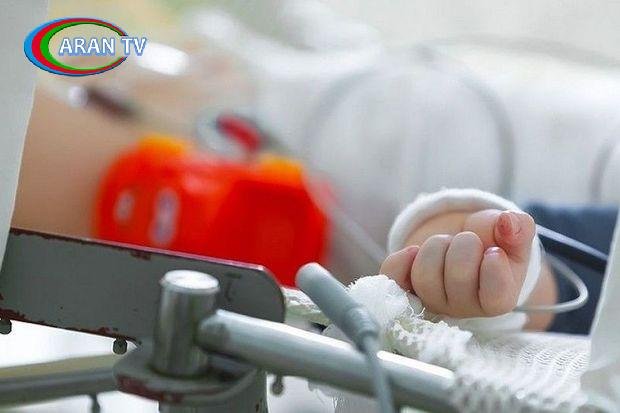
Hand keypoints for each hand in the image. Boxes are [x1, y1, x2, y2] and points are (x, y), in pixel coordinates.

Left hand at [380, 209, 535, 317]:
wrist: (463, 246)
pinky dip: (400, 261)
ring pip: (425, 276)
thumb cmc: (492, 243)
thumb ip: (518, 228)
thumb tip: (507, 222)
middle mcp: (463, 308)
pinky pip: (393, 280)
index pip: (496, 293)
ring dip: (436, 247)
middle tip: (468, 242)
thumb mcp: (511, 235)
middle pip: (458, 277)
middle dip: (463, 245)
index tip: (494, 251)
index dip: (493, 266)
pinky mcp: (405, 291)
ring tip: (447, 244)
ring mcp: (432, 302)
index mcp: (497, 300)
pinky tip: (413, 252)